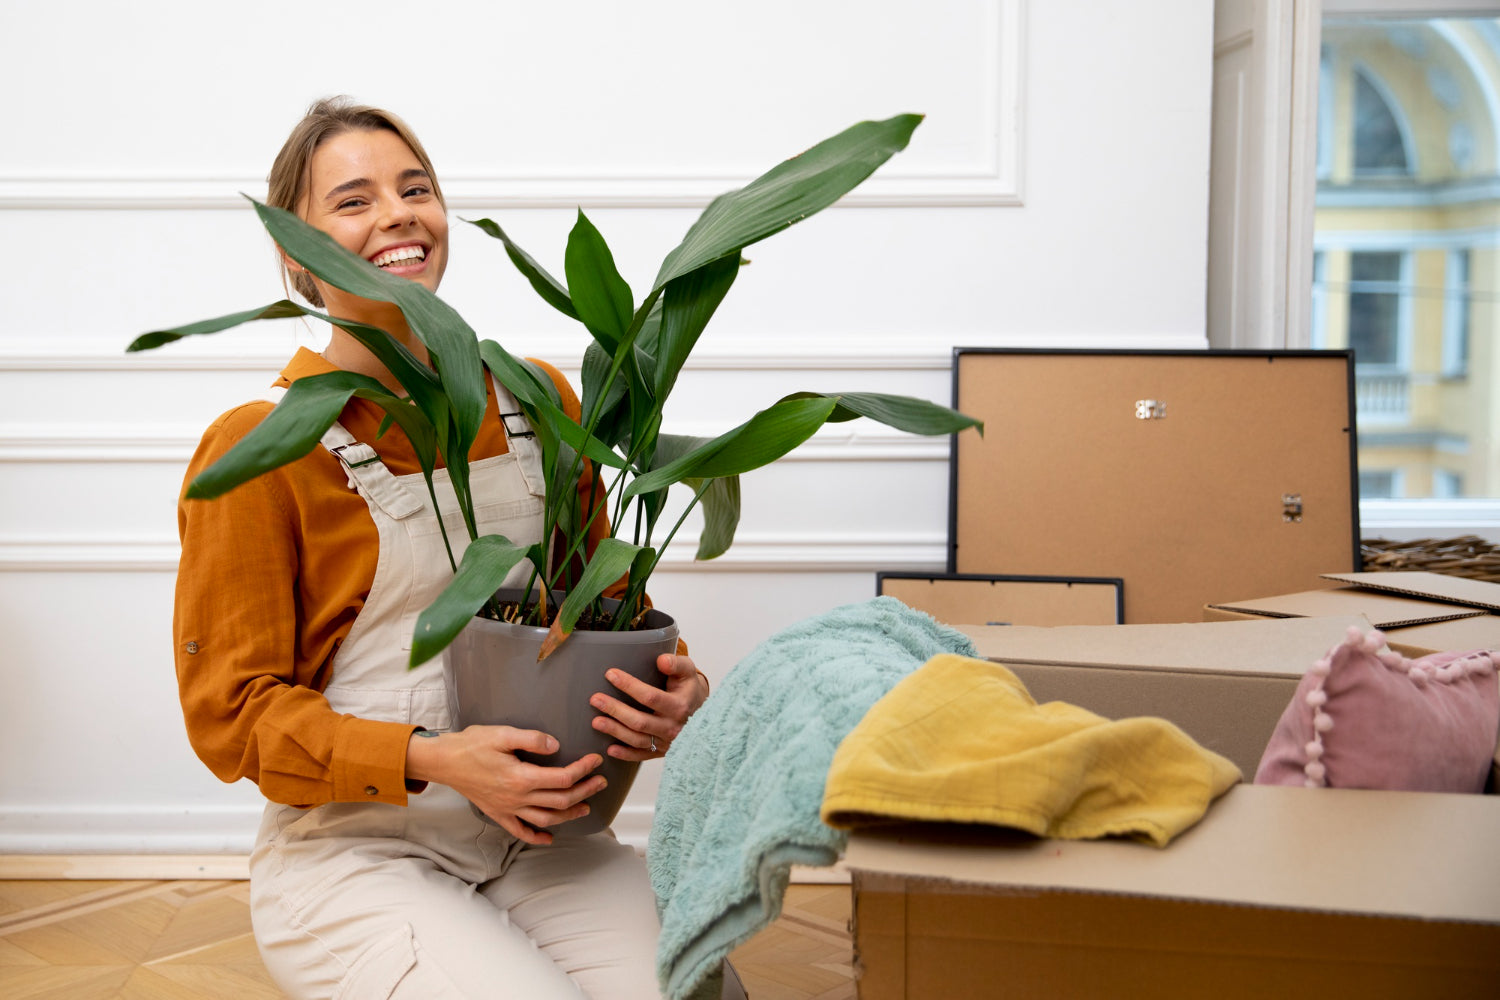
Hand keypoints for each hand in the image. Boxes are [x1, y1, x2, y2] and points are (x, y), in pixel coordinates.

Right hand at [406, 725, 604, 844]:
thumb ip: (531, 739)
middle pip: (560, 800)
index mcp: (521, 778)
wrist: (444, 761)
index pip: (562, 778)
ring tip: (586, 806)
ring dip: (569, 815)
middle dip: (585, 791)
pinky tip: (549, 838)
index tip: (596, 760)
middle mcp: (517, 798)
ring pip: (546, 819)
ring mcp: (507, 809)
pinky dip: (536, 837)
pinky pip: (520, 831)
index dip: (583, 770)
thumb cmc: (472, 745)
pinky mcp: (498, 813)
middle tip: (601, 782)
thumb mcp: (502, 734)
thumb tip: (556, 745)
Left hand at [590, 653, 709, 761]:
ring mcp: (667, 742)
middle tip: (595, 699)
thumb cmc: (690, 689)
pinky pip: (642, 755)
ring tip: (595, 721)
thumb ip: (676, 663)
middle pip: (639, 721)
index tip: (610, 674)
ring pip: (638, 739)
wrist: (704, 714)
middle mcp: (673, 727)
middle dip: (615, 710)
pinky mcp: (662, 752)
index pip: (650, 697)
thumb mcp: (688, 672)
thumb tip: (661, 660)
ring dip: (615, 731)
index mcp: (679, 706)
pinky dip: (626, 754)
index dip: (630, 686)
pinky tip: (610, 749)